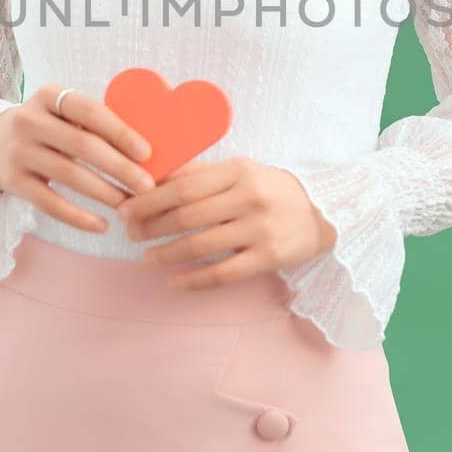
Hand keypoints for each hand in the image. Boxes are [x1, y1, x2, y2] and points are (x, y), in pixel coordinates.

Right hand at [0, 84, 156, 233]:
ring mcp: (19, 152)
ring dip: (105, 193)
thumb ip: (94, 123)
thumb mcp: (62, 114)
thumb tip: (146, 151)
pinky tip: (101, 225)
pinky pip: (50, 203)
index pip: (90, 111)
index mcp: (48, 96)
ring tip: (129, 205)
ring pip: (70, 176)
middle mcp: (29, 121)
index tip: (147, 153)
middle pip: (83, 146)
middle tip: (147, 186)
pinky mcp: (12, 182)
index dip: (120, 132)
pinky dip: (78, 217)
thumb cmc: (47, 128)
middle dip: (120, 168)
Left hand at [115, 156, 338, 289]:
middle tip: (130, 234)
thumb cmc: (271, 189)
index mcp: (238, 170)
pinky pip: (223, 274)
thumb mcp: (240, 170)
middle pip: (187, 215)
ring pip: (201, 245)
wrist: (325, 212)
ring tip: (146, 258)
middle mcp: (249, 198)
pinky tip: (173, 281)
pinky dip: (193, 280)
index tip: (126, 208)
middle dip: (151, 226)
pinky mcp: (269, 258)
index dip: (149, 199)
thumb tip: (152, 176)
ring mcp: (260, 229)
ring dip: (166, 254)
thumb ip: (199, 173)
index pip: (183, 185)